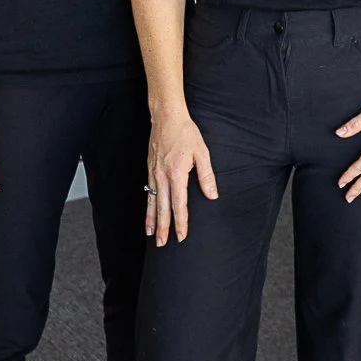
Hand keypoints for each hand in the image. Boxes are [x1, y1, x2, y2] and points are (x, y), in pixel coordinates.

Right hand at [147, 111, 217, 243]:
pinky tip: (149, 212)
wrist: (166, 117)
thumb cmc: (186, 133)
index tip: (182, 236)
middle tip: (162, 244)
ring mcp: (153, 173)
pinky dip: (148, 205)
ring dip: (151, 220)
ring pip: (152, 202)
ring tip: (151, 234)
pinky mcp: (150, 169)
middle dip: (163, 227)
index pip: (179, 204)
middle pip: (162, 208)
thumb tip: (212, 195)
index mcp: (176, 173)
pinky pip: (148, 192)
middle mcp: (162, 176)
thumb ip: (206, 176)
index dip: (181, 222)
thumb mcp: (202, 153)